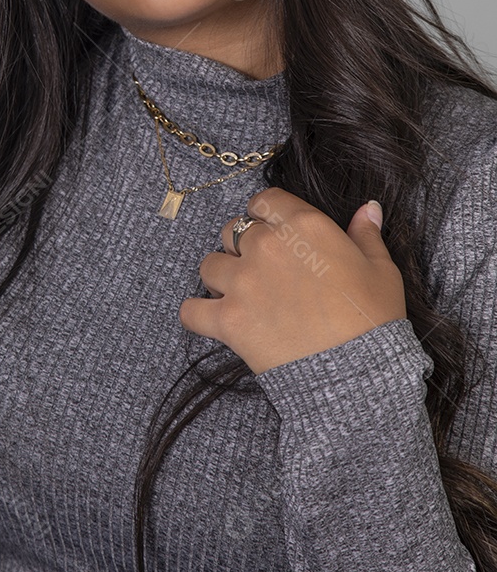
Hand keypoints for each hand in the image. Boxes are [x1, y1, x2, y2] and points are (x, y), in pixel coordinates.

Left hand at [178, 188, 406, 374]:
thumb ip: (366, 234)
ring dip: (220, 276)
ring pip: (209, 264)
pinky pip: (191, 310)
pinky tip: (211, 318)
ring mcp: (243, 282)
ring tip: (237, 292)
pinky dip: (197, 314)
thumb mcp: (381, 269)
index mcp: (303, 226)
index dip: (264, 213)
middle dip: (242, 244)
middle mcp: (267, 246)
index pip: (265, 200)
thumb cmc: (372, 319)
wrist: (358, 372)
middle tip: (258, 268)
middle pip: (233, 229)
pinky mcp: (228, 319)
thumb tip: (369, 207)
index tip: (270, 228)